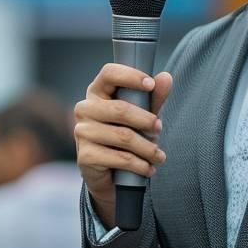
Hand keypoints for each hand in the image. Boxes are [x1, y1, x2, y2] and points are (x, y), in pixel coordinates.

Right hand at [74, 64, 172, 226]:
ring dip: (148, 148)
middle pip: (120, 109)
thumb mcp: (141, 115)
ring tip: (158, 155)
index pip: (109, 73)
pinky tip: (148, 168)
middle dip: (146, 120)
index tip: (151, 85)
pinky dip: (140, 165)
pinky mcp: (85, 156)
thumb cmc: (124, 136)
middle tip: (159, 129)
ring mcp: (82, 132)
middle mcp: (84, 109)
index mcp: (97, 92)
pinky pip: (120, 158)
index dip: (130, 76)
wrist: (109, 174)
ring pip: (123, 136)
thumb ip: (153, 98)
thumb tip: (166, 77)